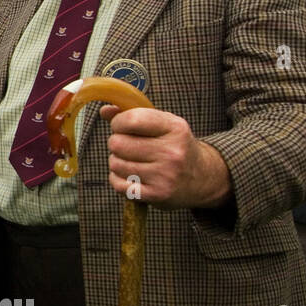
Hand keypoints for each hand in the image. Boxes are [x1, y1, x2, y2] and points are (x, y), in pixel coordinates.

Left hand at [100, 104, 230, 208]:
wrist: (202, 178)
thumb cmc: (175, 146)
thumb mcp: (163, 124)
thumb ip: (133, 114)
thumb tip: (104, 111)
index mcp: (175, 128)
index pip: (131, 119)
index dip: (118, 122)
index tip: (122, 126)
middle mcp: (172, 152)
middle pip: (117, 143)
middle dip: (117, 143)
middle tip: (128, 146)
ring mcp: (165, 175)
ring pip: (115, 163)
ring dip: (117, 161)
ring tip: (133, 161)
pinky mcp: (156, 195)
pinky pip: (118, 184)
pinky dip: (119, 180)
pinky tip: (132, 176)